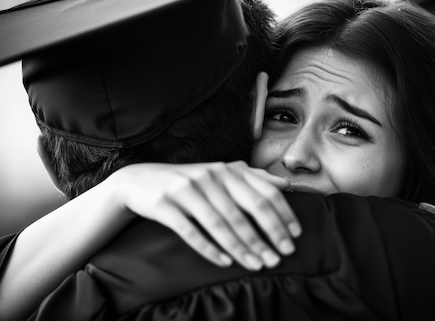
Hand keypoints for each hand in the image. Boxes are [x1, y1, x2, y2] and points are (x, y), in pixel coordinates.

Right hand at [105, 161, 300, 269]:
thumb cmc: (188, 182)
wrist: (138, 181)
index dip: (282, 215)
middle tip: (281, 257)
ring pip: (221, 224)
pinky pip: (191, 231)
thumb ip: (252, 178)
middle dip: (267, 236)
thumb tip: (285, 184)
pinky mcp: (165, 205)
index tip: (295, 236)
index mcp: (227, 170)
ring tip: (258, 265)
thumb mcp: (220, 175)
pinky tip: (225, 262)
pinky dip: (209, 248)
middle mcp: (210, 176)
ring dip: (243, 247)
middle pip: (245, 211)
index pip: (263, 193)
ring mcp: (186, 189)